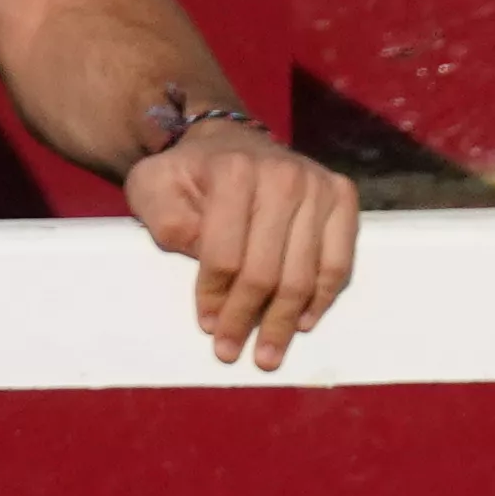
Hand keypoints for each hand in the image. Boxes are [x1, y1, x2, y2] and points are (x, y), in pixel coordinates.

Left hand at [124, 110, 359, 371]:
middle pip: (267, 271)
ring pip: (304, 274)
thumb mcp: (153, 186)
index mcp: (233, 171)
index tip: (208, 328)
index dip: (216, 298)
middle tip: (233, 353)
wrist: (229, 141)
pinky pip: (338, 263)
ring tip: (269, 354)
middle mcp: (283, 175)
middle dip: (248, 319)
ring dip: (284, 322)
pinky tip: (302, 321)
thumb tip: (205, 266)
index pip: (226, 254)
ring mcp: (318, 185)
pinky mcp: (342, 196)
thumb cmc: (188, 174)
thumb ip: (166, 222)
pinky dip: (322, 298)